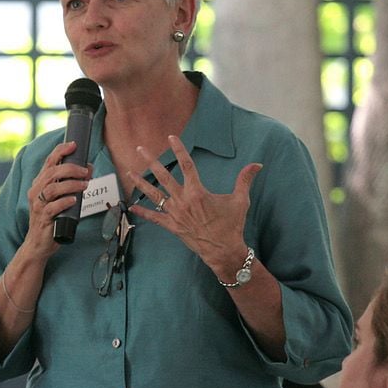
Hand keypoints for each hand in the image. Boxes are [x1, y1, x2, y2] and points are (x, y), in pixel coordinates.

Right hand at [24, 141, 91, 256]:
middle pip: (51, 172)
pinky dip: (64, 202)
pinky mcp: (43, 219)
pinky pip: (53, 207)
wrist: (39, 244)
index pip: (49, 162)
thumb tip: (89, 168)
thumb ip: (72, 184)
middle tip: (86, 171)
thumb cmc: (52, 219)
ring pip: (52, 188)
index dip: (60, 151)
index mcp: (40, 183)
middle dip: (71, 169)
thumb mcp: (62, 198)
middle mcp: (36, 191)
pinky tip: (74, 200)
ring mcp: (38, 205)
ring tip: (85, 185)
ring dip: (71, 184)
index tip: (74, 145)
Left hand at [127, 135, 261, 271]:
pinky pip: (154, 217)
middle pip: (163, 176)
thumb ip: (245, 180)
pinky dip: (142, 212)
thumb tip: (257, 164)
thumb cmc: (232, 225)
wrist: (223, 251)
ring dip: (141, 182)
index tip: (171, 137)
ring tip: (130, 172)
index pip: (186, 164)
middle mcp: (183, 200)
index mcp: (197, 192)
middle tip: (140, 148)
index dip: (178, 149)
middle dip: (151, 160)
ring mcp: (175, 213)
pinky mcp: (172, 226)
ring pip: (154, 194)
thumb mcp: (240, 200)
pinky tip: (131, 207)